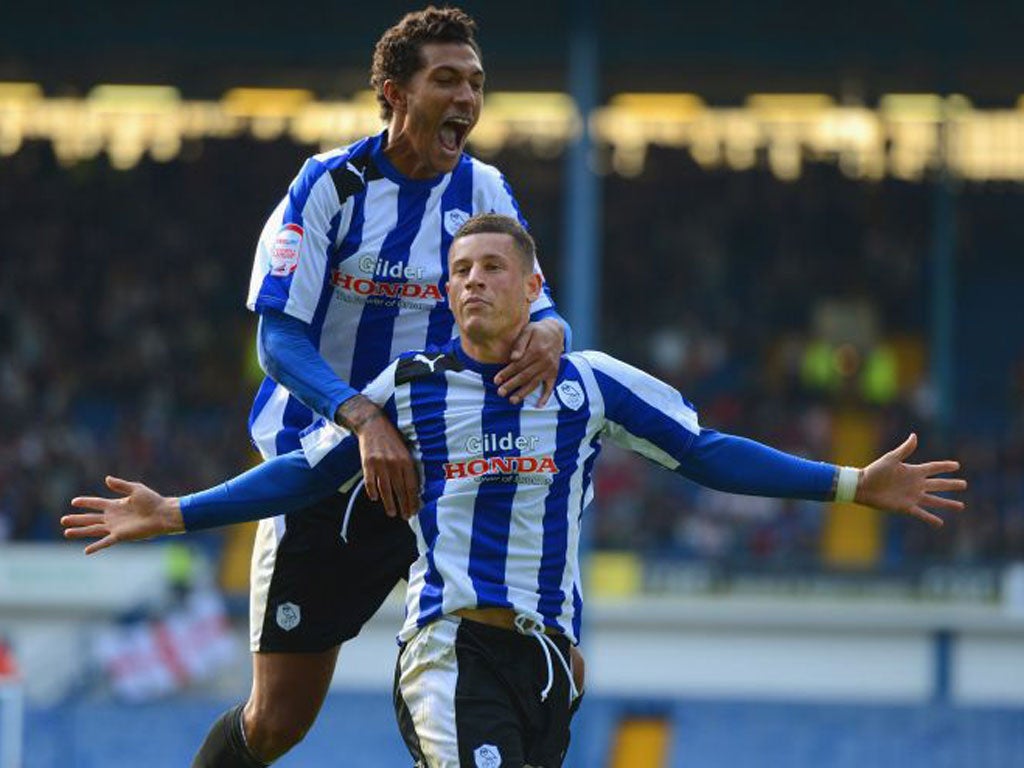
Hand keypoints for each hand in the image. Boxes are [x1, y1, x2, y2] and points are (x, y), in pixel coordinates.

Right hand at [62, 476, 183, 553]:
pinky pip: (105, 542)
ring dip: (80, 531)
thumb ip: (120, 485)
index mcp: (115, 505)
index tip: (74, 501)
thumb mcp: (135, 489)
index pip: (96, 503)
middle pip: (90, 518)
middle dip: (77, 519)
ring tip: (66, 532)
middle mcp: (113, 517)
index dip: (85, 502)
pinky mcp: (121, 536)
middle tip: (63, 519)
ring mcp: (115, 527)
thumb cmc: (152, 500)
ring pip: (93, 530)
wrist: (162, 514)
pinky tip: (86, 550)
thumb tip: (106, 479)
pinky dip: (96, 546)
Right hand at [336, 395, 419, 519]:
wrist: (373, 424)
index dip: (413, 500)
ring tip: (392, 513)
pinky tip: (375, 498)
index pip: (412, 486)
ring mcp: (380, 464)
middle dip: (403, 505)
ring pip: (385, 489)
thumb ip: (409, 467)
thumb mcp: (406, 450)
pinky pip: (370, 482)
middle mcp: (394, 464)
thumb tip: (415, 488)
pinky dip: (372, 492)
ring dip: (389, 503)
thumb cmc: (392, 439)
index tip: (415, 510)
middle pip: (400, 490)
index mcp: (406, 460)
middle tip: (405, 516)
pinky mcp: (367, 464)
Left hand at [494, 318, 563, 405]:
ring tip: (512, 400)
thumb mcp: (528, 331)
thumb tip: (513, 357)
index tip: (496, 380)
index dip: (506, 373)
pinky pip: (550, 387)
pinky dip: (545, 397)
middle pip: (525, 376)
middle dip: (511, 385)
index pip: (518, 365)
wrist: (556, 331)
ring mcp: (549, 369)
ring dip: (523, 393)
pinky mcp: (554, 373)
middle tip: (500, 393)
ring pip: (534, 383)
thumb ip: (520, 343)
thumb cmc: (537, 331)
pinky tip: (538, 406)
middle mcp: (543, 361)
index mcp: (536, 350)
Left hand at [855, 433, 966, 527]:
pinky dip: (930, 518)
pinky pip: (921, 513)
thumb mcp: (891, 459)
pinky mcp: (906, 507)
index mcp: (913, 471)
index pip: (933, 468)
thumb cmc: (875, 471)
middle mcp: (915, 484)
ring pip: (934, 500)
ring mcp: (912, 496)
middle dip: (951, 485)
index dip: (945, 466)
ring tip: (961, 506)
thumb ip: (904, 450)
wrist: (862, 487)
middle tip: (964, 484)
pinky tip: (940, 523)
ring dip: (947, 503)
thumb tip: (915, 436)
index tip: (957, 465)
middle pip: (938, 484)